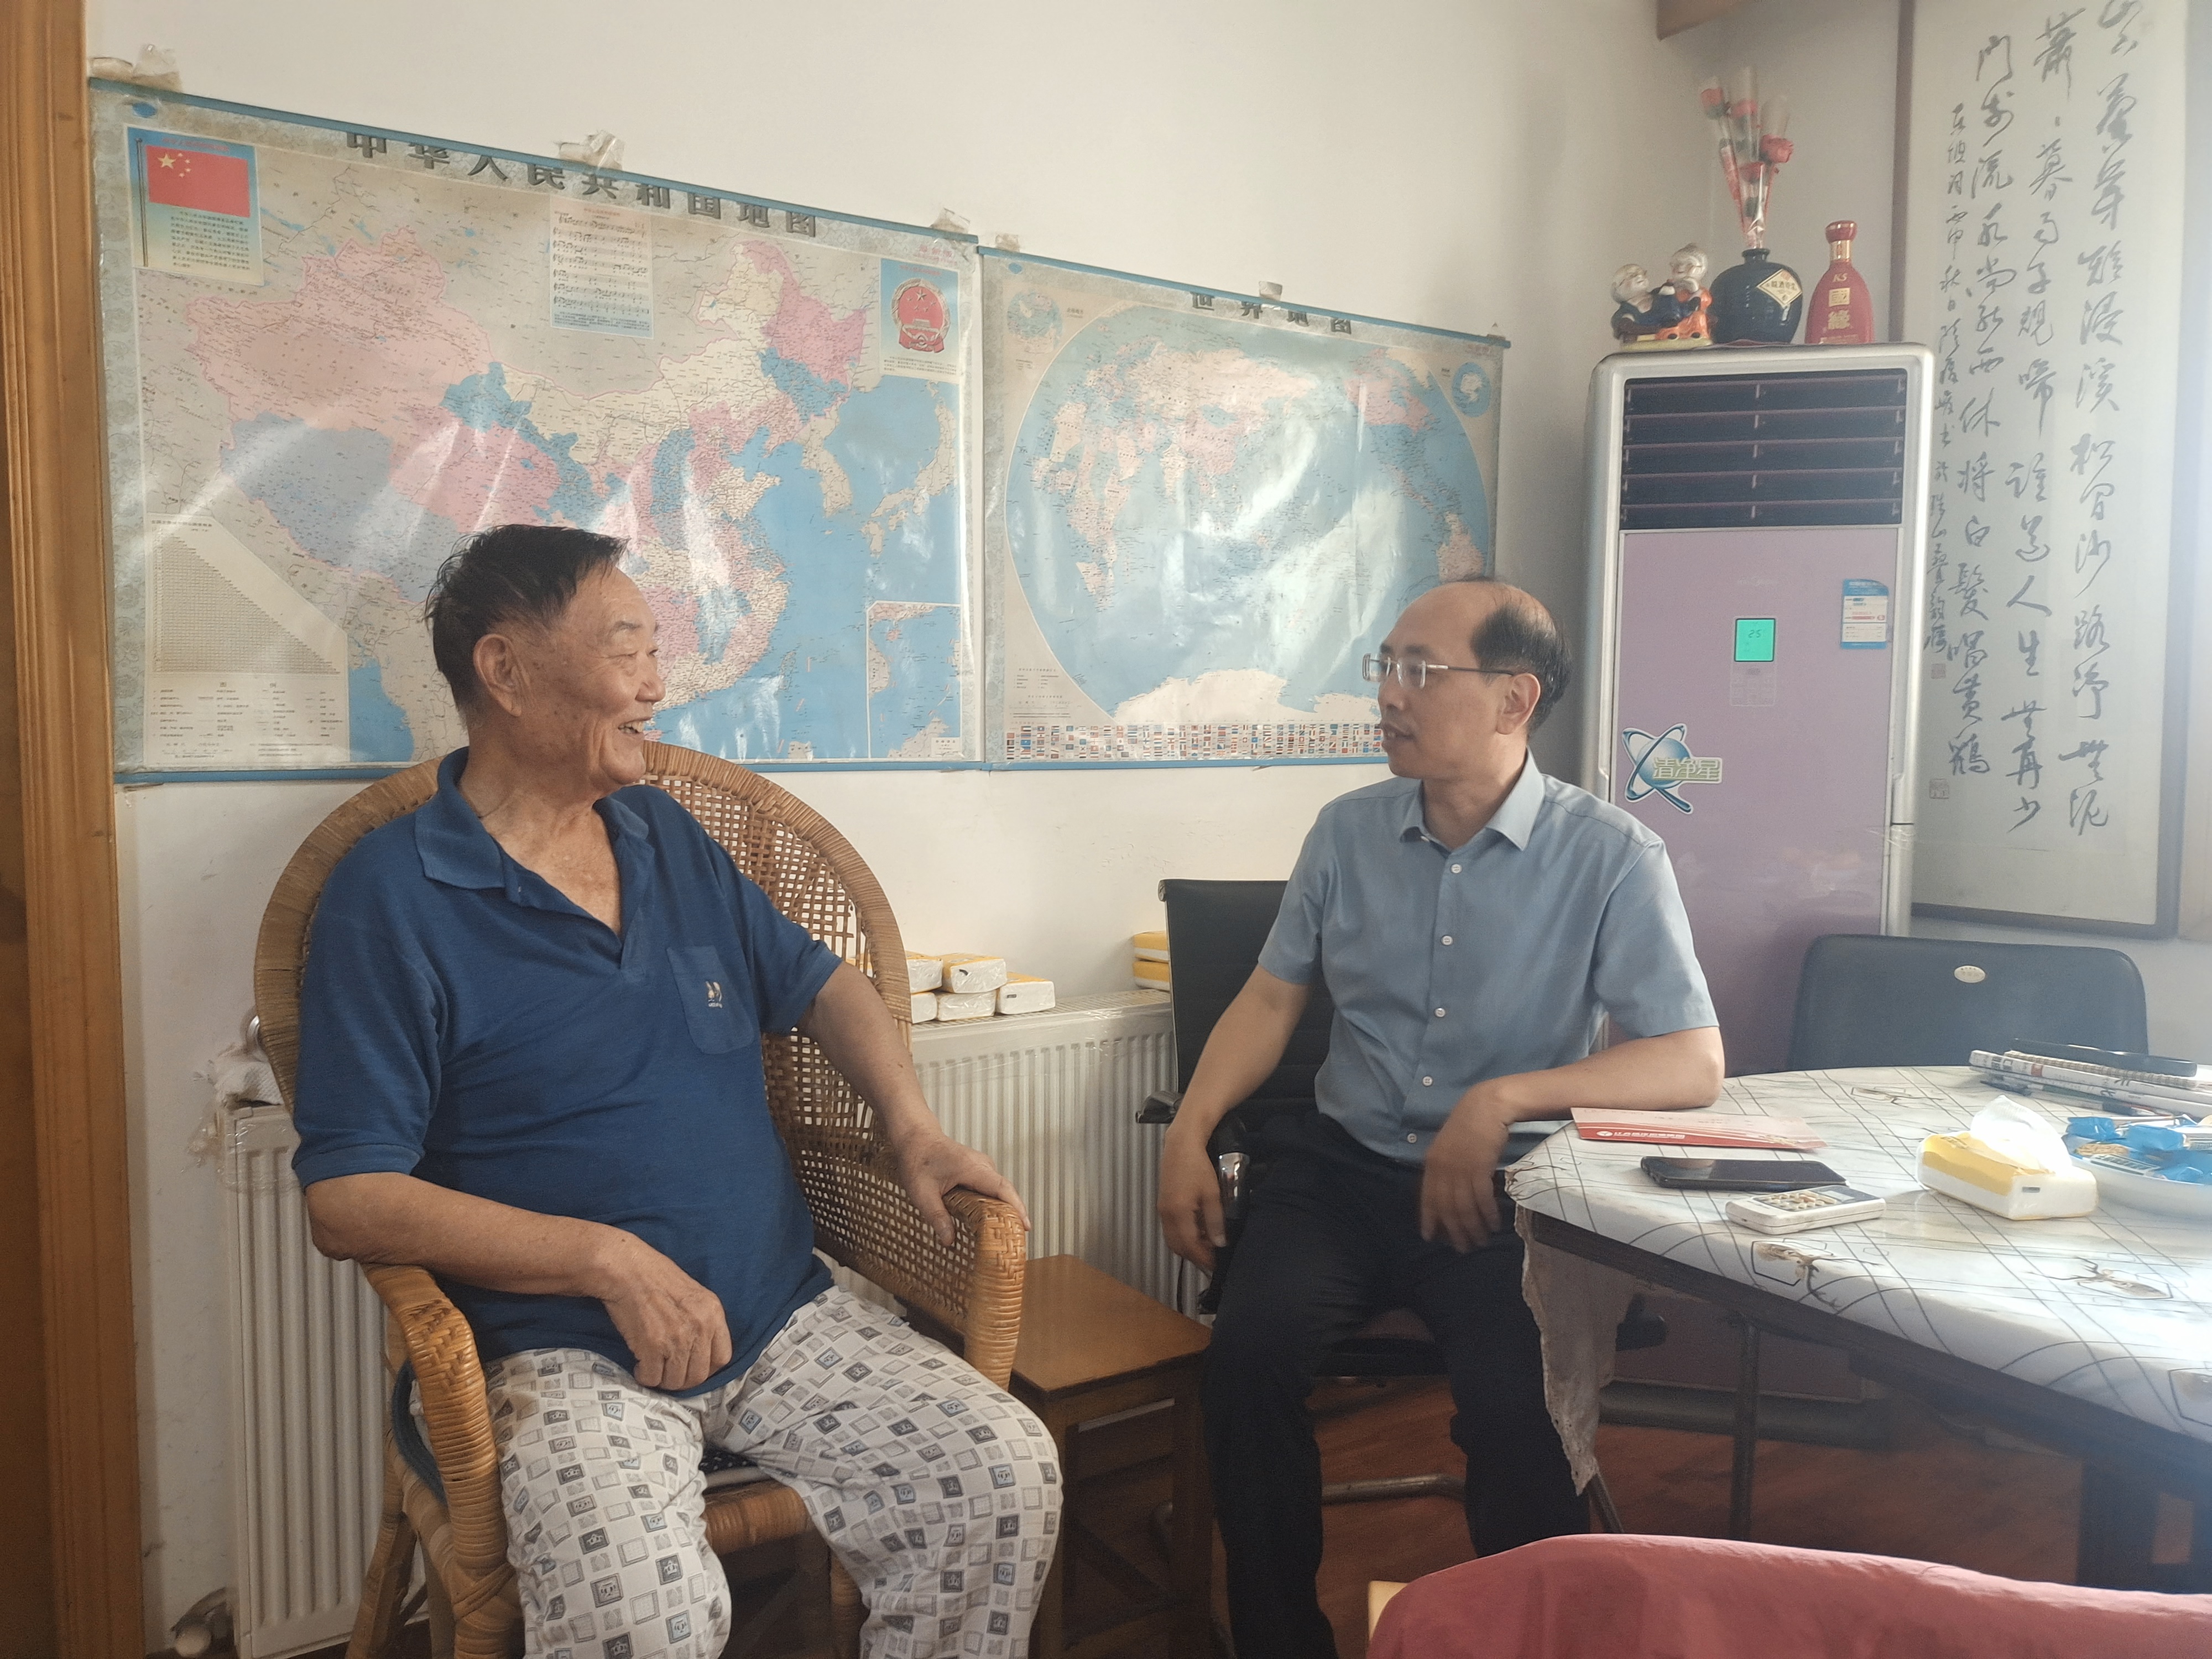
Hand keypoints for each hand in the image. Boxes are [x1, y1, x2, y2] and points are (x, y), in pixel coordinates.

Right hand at [591, 1230, 733, 1391]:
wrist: (627, 1270)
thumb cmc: (656, 1278)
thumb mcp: (694, 1295)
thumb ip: (702, 1322)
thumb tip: (700, 1354)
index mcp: (713, 1313)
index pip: (723, 1358)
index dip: (707, 1368)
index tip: (691, 1366)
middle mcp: (700, 1328)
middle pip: (698, 1376)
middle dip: (681, 1379)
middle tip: (667, 1371)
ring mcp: (677, 1339)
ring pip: (675, 1382)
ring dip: (662, 1379)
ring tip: (653, 1366)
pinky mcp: (652, 1347)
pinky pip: (652, 1378)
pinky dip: (644, 1376)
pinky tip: (640, 1364)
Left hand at [892, 1129, 1028, 1245]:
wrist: (915, 1137)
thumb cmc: (917, 1159)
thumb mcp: (921, 1193)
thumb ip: (936, 1216)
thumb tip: (949, 1241)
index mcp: (973, 1168)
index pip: (1002, 1188)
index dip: (1016, 1207)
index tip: (1025, 1225)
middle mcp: (982, 1165)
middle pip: (1005, 1192)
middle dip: (1014, 1214)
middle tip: (1016, 1239)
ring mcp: (981, 1166)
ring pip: (999, 1191)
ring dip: (1004, 1210)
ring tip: (1006, 1234)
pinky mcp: (977, 1170)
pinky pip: (991, 1188)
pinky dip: (994, 1204)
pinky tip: (990, 1220)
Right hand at [1157, 1123, 1224, 1270]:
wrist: (1181, 1146)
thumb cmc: (1199, 1167)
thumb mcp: (1212, 1194)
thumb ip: (1215, 1221)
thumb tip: (1219, 1244)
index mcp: (1178, 1214)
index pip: (1190, 1247)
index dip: (1203, 1259)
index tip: (1216, 1266)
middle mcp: (1166, 1216)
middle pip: (1178, 1247)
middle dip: (1195, 1257)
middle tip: (1213, 1259)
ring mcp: (1161, 1210)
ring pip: (1172, 1240)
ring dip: (1188, 1248)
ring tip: (1207, 1247)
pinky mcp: (1162, 1205)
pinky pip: (1170, 1230)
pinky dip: (1183, 1237)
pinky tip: (1197, 1232)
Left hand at [1420, 1089, 1513, 1251]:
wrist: (1487, 1106)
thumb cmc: (1471, 1124)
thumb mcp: (1450, 1146)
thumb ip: (1446, 1167)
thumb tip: (1448, 1192)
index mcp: (1432, 1163)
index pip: (1427, 1197)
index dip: (1429, 1219)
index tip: (1430, 1237)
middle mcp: (1443, 1168)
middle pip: (1446, 1207)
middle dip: (1454, 1230)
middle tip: (1463, 1248)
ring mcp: (1460, 1168)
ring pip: (1464, 1207)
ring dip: (1472, 1227)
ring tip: (1480, 1241)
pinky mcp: (1479, 1167)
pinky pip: (1481, 1198)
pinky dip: (1487, 1214)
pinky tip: (1493, 1224)